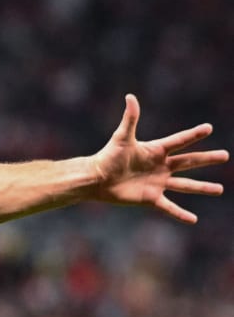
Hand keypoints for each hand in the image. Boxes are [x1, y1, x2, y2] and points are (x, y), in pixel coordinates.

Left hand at [93, 94, 227, 222]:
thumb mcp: (122, 137)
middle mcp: (160, 166)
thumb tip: (130, 96)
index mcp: (155, 151)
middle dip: (206, 159)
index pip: (179, 141)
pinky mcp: (151, 198)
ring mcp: (157, 183)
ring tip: (219, 189)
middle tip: (225, 155)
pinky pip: (169, 207)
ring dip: (202, 187)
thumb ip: (130, 118)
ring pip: (185, 185)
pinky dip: (180, 214)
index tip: (209, 128)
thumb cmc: (108, 157)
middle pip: (188, 162)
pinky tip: (193, 220)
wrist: (97, 179)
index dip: (193, 135)